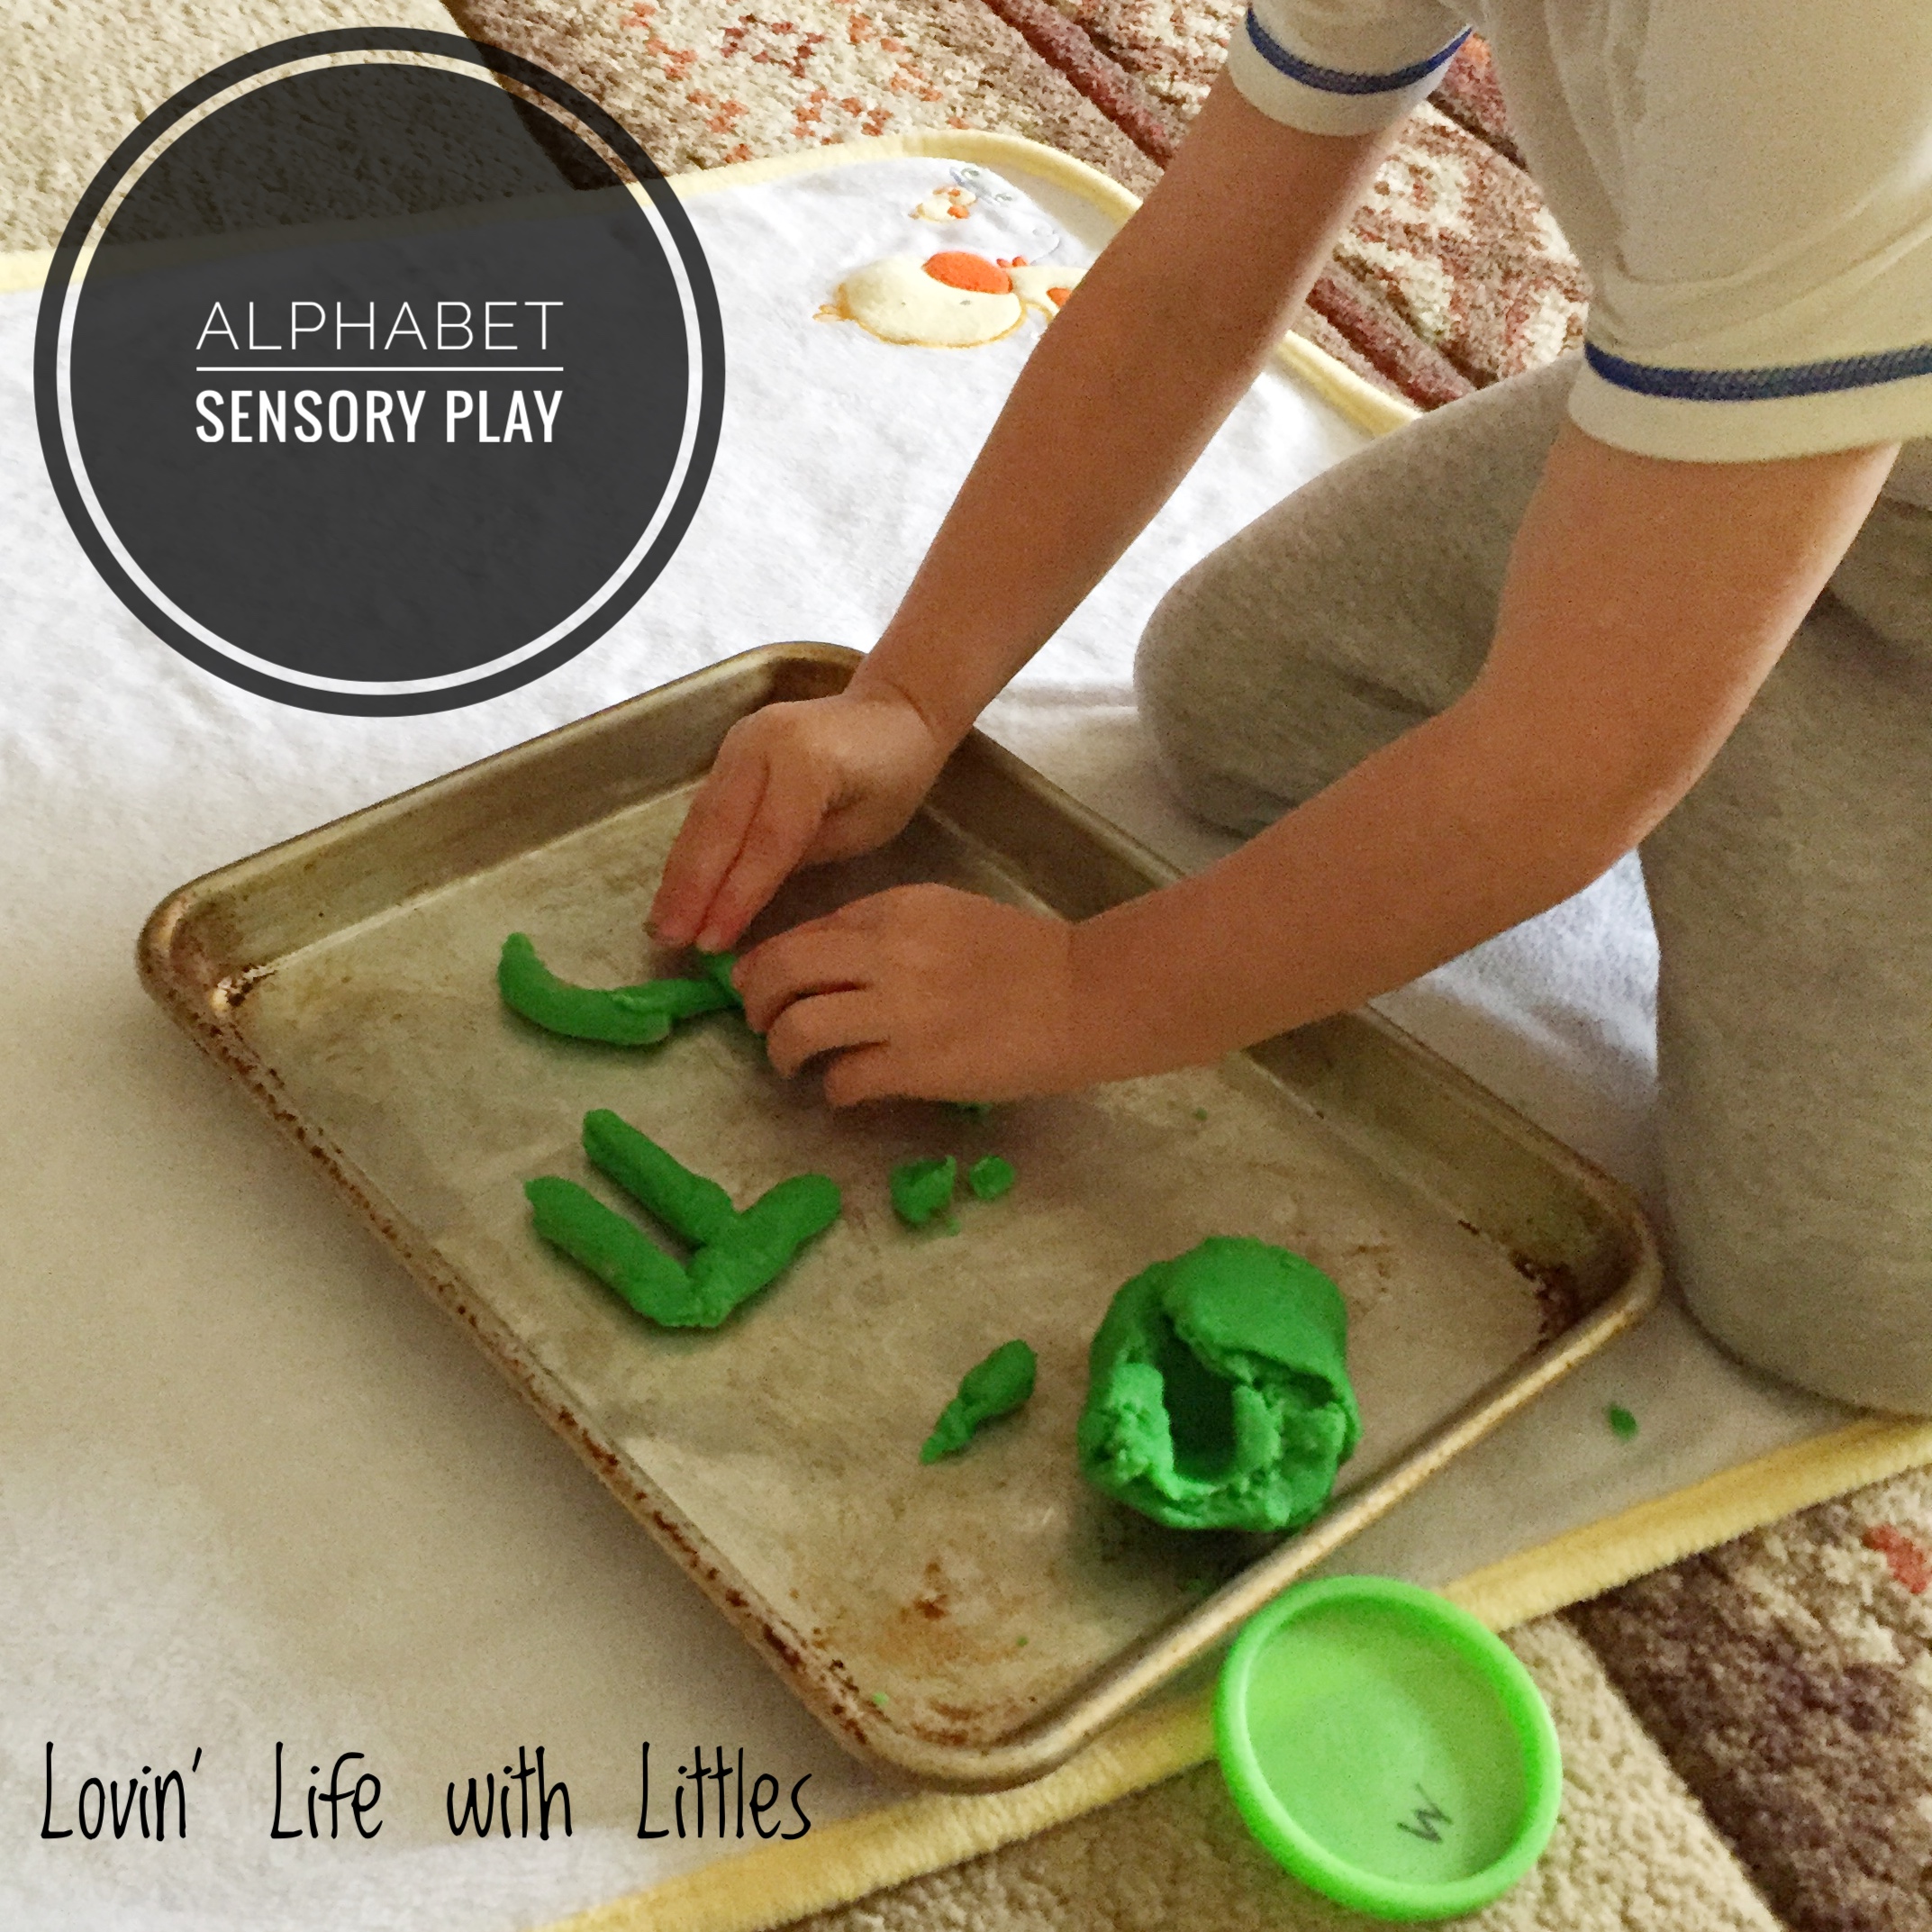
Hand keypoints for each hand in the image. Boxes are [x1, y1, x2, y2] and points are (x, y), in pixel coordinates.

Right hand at [650, 686, 949, 950]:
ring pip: (702, 817)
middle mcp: (762, 745)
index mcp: (806, 763)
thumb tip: (743, 901)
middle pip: (720, 827)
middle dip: (691, 890)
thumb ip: (802, 856)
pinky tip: (675, 888)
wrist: (893, 710)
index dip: (735, 897)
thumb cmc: (894, 777)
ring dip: (678, 874)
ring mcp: (740, 743)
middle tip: (668, 940)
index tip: (710, 944)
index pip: (765, 841)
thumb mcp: (863, 827)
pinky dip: (689, 851)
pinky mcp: (730, 750)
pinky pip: (705, 807)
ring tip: (661, 924)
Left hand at [735, 884, 1082, 1104]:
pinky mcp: (918, 1065)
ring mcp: (901, 1011)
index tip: (760, 986)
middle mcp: (887, 952)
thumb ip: (884, 931)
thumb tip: (820, 964)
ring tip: (792, 1063)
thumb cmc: (1023, 956)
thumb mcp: (946, 916)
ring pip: (798, 1027)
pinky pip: (844, 1080)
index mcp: (894, 909)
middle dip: (755, 1002)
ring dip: (782, 1050)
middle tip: (761, 1024)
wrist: (1085, 995)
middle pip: (782, 970)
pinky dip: (833, 1090)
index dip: (767, 963)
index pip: (803, 932)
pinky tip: (846, 1090)